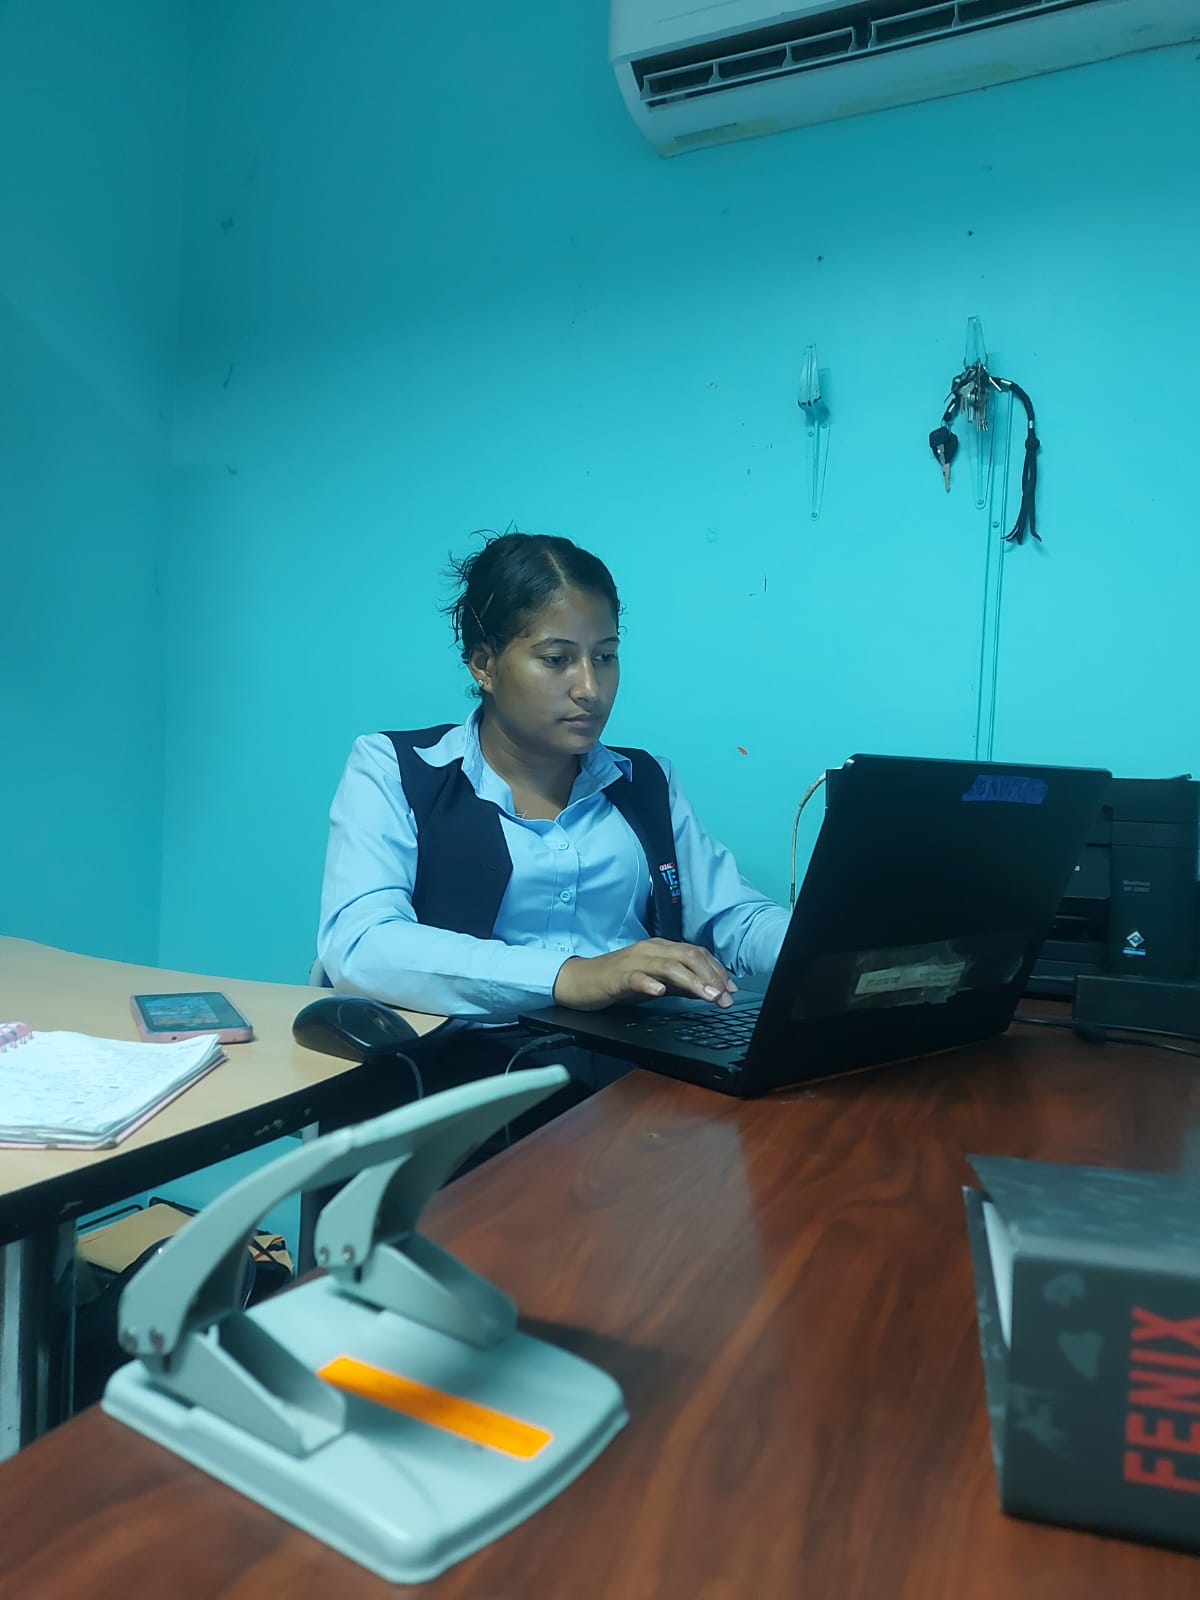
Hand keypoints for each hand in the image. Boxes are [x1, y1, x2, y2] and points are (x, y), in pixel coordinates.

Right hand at [552, 939, 737, 1011]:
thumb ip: (680, 983)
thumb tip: (708, 989)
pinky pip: (636, 977)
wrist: (579, 980)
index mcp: (661, 948)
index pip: (697, 953)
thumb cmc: (617, 980)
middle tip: (725, 997)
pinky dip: (650, 984)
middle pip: (688, 955)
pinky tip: (660, 992)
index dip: (717, 970)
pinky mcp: (617, 976)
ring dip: (691, 981)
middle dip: (711, 976)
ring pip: (668, 966)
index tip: (732, 990)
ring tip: (707, 996)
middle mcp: (651, 949)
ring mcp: (634, 961)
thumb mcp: (656, 981)